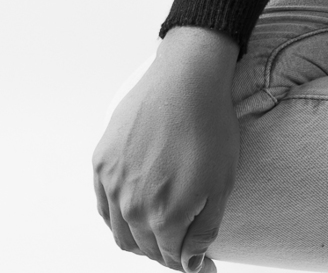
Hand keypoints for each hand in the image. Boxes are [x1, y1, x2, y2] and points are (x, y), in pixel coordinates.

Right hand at [92, 27, 239, 269]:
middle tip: (182, 242)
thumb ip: (204, 231)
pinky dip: (117, 216)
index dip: (187, 261)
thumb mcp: (222, 182)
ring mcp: (112, 183)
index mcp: (164, 216)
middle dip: (165, 250)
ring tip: (160, 228)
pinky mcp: (101, 161)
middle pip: (145, 248)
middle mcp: (132, 206)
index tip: (202, 261)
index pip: (170, 258)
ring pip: (120, 232)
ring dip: (140, 237)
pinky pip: (104, 205)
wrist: (188, 76)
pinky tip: (133, 210)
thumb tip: (190, 266)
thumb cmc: (211, 126)